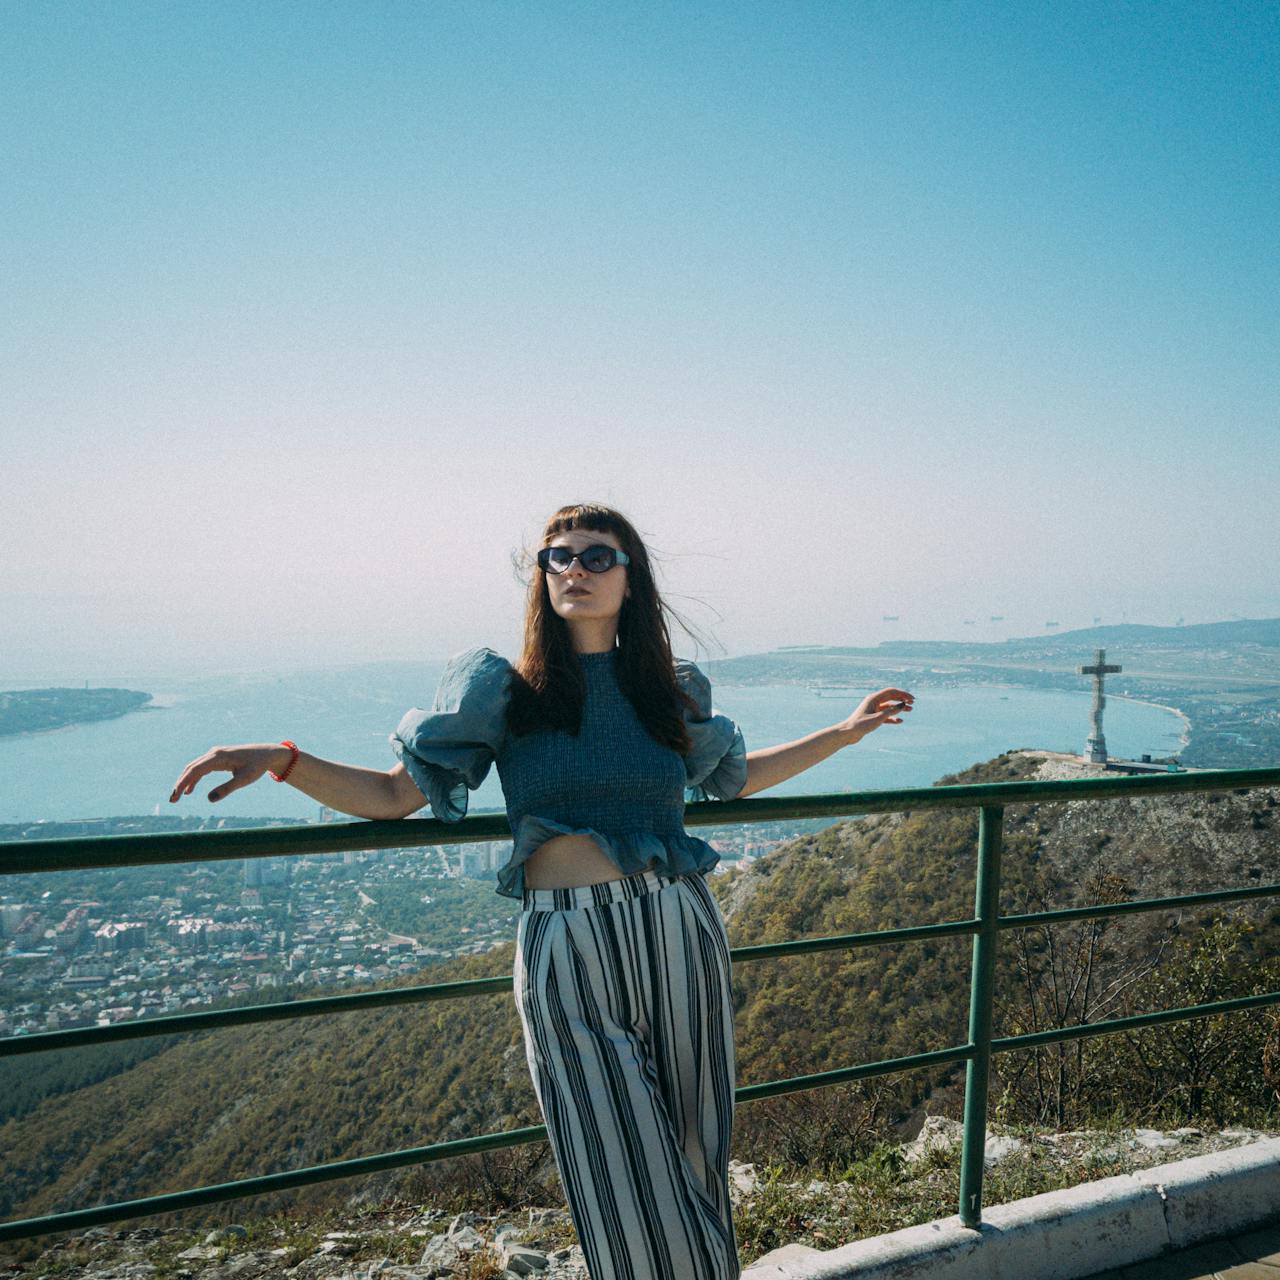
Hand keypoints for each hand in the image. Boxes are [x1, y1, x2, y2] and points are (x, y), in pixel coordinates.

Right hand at [169, 743, 291, 803]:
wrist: (267, 754)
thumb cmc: (257, 766)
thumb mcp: (244, 779)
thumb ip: (227, 789)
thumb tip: (209, 800)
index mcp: (218, 757)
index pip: (194, 770)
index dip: (183, 783)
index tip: (176, 796)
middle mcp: (214, 753)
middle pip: (191, 768)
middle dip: (180, 784)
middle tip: (172, 800)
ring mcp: (215, 754)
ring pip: (194, 767)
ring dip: (185, 781)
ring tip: (177, 797)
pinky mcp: (217, 757)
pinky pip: (201, 768)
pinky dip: (194, 778)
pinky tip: (190, 790)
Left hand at [840, 688, 914, 740]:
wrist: (848, 733)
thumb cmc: (861, 725)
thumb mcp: (878, 718)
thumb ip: (891, 711)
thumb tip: (903, 705)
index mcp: (873, 698)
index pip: (891, 692)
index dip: (903, 694)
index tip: (912, 699)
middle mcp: (874, 702)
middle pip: (891, 697)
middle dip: (902, 699)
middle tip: (913, 703)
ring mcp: (873, 710)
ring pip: (889, 706)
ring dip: (899, 708)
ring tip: (910, 710)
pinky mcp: (873, 717)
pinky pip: (885, 716)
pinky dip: (893, 717)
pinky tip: (900, 721)